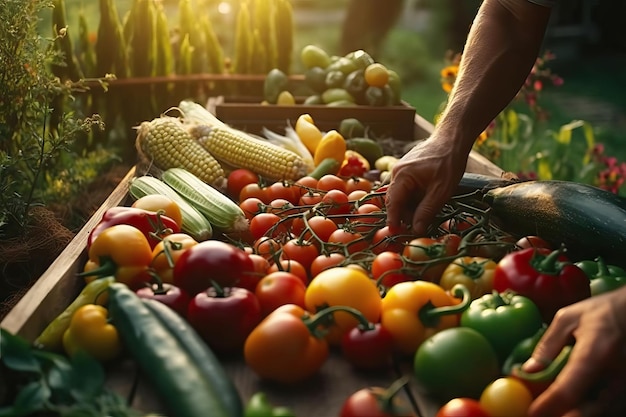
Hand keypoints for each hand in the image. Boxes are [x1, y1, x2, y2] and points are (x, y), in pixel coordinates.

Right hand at [385, 136, 467, 235]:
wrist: (452, 139)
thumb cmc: (449, 163)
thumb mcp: (441, 191)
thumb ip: (426, 211)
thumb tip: (416, 230)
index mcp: (401, 176)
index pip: (393, 203)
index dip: (393, 220)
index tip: (394, 234)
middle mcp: (396, 172)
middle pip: (394, 200)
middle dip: (404, 215)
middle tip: (417, 227)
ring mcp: (400, 170)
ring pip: (400, 195)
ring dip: (409, 207)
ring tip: (424, 215)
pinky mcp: (407, 169)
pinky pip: (405, 188)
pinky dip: (412, 198)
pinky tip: (424, 202)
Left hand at [522, 286, 625, 416]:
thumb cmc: (603, 311)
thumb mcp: (568, 319)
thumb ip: (548, 345)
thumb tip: (528, 370)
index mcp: (595, 354)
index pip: (568, 390)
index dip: (548, 406)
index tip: (531, 413)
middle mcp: (616, 375)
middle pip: (588, 411)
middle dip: (563, 415)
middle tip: (542, 413)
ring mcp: (625, 384)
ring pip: (601, 411)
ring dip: (577, 412)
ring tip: (555, 407)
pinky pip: (609, 405)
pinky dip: (590, 407)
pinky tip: (574, 403)